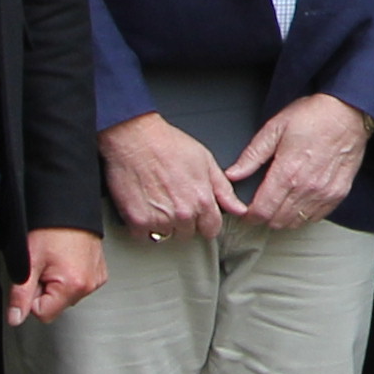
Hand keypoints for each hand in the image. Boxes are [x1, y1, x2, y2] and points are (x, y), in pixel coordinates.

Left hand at [9, 226, 107, 325]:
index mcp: (73, 286)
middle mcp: (89, 285)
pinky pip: (78, 285)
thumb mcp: (29, 262)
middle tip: (44, 266)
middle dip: (45, 289)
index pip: (42, 314)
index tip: (34, 277)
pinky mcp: (99, 273)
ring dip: (57, 283)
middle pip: (55, 305)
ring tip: (55, 260)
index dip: (31, 297)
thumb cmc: (51, 228)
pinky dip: (69, 276)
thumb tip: (15, 318)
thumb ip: (20, 295)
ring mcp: (96, 279)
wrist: (70, 207)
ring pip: (66, 296)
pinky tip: (66, 260)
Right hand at [99, 111, 242, 245]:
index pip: (211, 230)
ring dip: (161, 223)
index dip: (204, 221)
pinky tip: (143, 205)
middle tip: (172, 198)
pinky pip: (142, 235)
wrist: (134, 138)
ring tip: (156, 199)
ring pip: (165, 235)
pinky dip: (141, 224)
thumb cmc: (168, 144)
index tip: (197, 214)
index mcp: (202, 201)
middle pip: (187, 233)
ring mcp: (159, 219)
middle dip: (182, 221)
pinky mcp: (137, 221)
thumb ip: (223, 190)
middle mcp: (182, 214)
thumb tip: (239, 209)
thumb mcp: (205, 161)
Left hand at [226, 92, 373, 234]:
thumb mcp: (275, 128)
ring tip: (279, 205)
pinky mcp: (337, 194)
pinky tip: (298, 202)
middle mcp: (306, 187)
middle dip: (264, 217)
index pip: (262, 210)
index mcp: (286, 172)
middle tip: (261, 207)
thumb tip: (232, 174)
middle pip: (277, 221)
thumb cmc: (312, 116)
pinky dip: (303, 215)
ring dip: (283, 218)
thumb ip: (252, 155)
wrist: (348, 113)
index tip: (247, 212)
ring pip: (296, 223)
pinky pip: (315, 218)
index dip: (250, 216)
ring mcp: (324, 193)